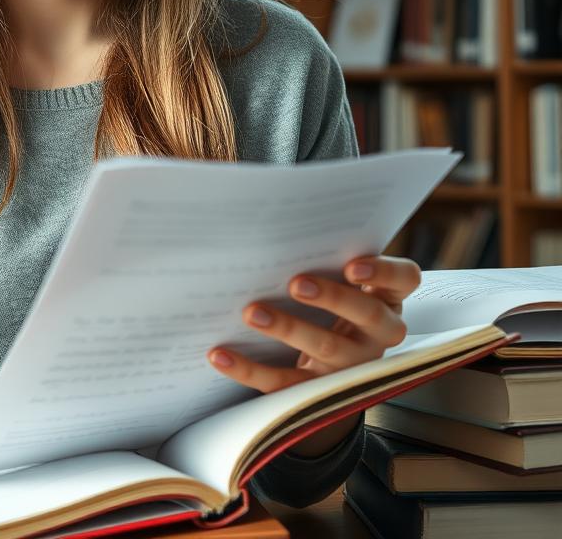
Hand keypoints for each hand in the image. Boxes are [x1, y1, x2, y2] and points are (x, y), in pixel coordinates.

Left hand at [206, 255, 420, 391]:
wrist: (327, 370)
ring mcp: (352, 366)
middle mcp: (378, 333)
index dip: (384, 272)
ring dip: (288, 329)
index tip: (352, 266)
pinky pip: (284, 383)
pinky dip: (249, 370)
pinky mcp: (319, 393)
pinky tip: (220, 354)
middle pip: (367, 314)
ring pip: (327, 349)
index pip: (404, 279)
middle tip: (296, 283)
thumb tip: (272, 230)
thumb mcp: (339, 283)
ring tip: (253, 313)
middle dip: (332, 298)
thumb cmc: (330, 306)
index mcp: (387, 297)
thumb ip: (324, 259)